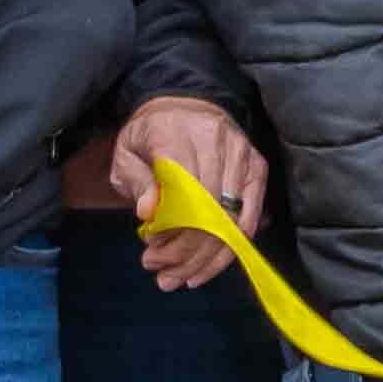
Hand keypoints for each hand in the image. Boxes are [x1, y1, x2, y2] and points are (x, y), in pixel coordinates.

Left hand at [112, 100, 265, 286]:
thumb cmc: (150, 134)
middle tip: (165, 278)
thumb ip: (136, 181)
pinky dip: (235, 243)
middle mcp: (215, 142)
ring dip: (209, 256)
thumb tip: (148, 213)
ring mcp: (241, 154)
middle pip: (208, 211)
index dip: (171, 234)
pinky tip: (214, 263)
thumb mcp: (126, 153)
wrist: (185, 103)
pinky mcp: (257, 165)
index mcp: (175, 135)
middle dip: (187, 254)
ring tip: (185, 278)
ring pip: (231, 218)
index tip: (150, 256)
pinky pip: (251, 213)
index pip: (181, 196)